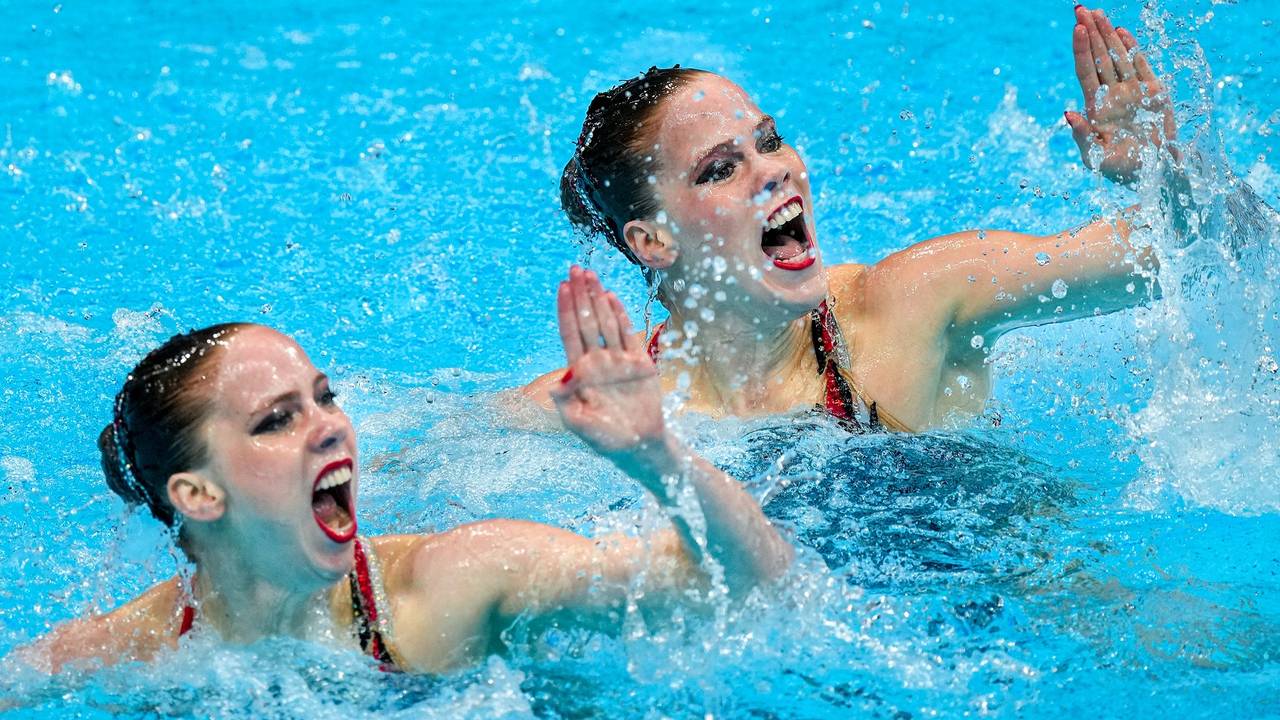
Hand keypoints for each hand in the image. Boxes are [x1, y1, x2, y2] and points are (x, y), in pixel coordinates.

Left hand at [551, 266, 667, 470]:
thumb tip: (556, 385)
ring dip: (598, 299)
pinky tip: (612, 298)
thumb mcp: (579, 425)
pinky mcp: (639, 364)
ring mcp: (618, 360)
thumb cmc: (605, 439)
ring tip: (591, 275)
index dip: (566, 310)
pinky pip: (628, 335)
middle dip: (580, 296)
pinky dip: (621, 316)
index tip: (561, 287)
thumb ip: (567, 405)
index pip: (570, 334)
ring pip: (606, 323)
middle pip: (586, 321)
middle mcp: (597, 361)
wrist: (639, 446)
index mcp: (580, 372)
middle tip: (576, 269)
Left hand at [1066, 6, 1177, 185]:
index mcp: (1096, 107)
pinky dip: (1132, 48)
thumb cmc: (1121, 170)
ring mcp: (1132, 91)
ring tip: (1097, 13)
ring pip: (1118, 56)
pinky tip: (1122, 32)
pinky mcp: (1153, 92)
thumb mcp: (1096, 157)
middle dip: (1091, 33)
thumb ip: (1083, 136)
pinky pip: (1140, 65)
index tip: (1077, 28)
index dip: (1081, 49)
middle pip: (1099, 57)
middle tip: (1081, 8)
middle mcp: (1112, 95)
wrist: (1154, 174)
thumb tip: (1068, 114)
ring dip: (1108, 35)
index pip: (1086, 71)